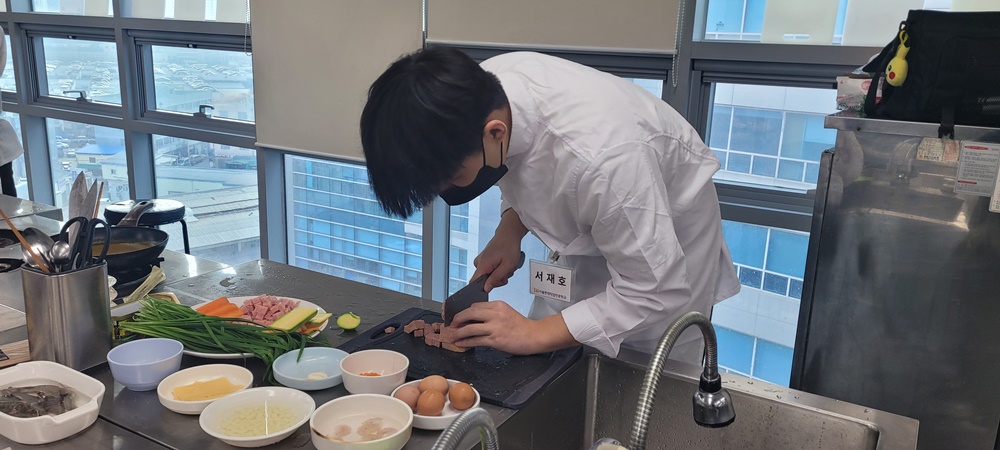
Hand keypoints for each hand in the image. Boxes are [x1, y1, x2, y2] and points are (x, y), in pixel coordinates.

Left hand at [449, 301, 577, 354]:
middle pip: (469, 313)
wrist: (534, 335)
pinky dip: (466, 342)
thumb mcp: (505, 312)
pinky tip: (461, 343)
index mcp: (497, 305)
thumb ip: (491, 313)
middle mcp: (495, 313)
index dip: (464, 312)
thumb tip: (473, 318)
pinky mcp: (496, 339)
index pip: (475, 305)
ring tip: (452, 336)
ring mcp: (495, 327)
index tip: (458, 317)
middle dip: (457, 319)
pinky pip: (476, 340)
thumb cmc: (520, 326)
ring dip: (458, 332)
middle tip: (452, 325)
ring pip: (470, 327)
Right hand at [472, 232, 521, 291]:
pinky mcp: (485, 260)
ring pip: (489, 276)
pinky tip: (504, 263)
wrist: (509, 234)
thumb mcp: (507, 266)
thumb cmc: (509, 246)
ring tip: (506, 264)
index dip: (484, 288)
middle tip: (507, 271)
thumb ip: (496, 278)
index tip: (495, 283)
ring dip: (500, 273)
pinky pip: (490, 270)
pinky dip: (499, 269)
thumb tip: (486, 288)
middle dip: (498, 279)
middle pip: (484, 281)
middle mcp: (479, 263)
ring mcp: (481, 261)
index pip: (473, 283)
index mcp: (482, 265)